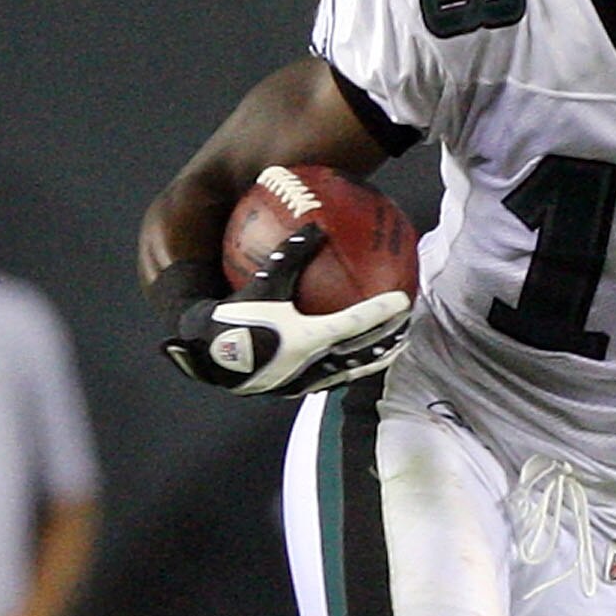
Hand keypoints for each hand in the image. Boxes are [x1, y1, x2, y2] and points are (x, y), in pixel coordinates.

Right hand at [163, 223, 409, 396]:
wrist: (206, 355)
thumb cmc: (233, 316)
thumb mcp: (263, 284)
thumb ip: (291, 255)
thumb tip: (316, 226)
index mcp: (309, 336)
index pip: (356, 322)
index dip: (382, 311)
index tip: (404, 300)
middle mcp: (313, 362)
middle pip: (363, 353)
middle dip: (389, 340)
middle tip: (409, 327)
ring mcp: (306, 379)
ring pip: (350, 370)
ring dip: (374, 359)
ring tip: (392, 347)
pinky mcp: (295, 388)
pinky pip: (330, 378)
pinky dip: (348, 367)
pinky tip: (352, 358)